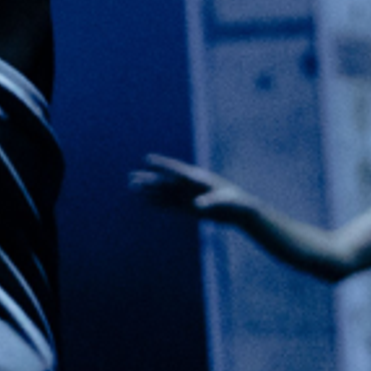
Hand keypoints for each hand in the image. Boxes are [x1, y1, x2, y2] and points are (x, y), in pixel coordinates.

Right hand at [132, 156, 249, 218]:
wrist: (239, 210)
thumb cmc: (234, 201)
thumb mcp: (223, 201)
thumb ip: (210, 201)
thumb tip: (197, 204)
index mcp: (197, 178)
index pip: (176, 170)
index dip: (162, 165)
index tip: (147, 159)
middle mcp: (188, 185)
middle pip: (165, 181)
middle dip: (148, 178)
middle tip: (131, 176)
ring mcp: (187, 195)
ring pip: (163, 192)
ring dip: (149, 190)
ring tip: (133, 186)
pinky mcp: (188, 207)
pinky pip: (168, 204)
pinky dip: (157, 202)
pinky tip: (146, 200)